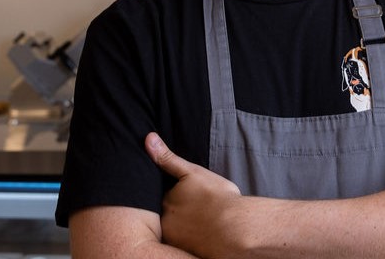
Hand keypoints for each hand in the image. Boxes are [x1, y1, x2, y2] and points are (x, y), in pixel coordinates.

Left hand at [145, 132, 242, 256]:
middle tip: (201, 211)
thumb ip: (168, 158)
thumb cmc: (218, 199)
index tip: (193, 196)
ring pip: (180, 232)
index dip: (179, 196)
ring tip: (207, 223)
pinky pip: (189, 246)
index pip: (167, 199)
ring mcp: (178, 242)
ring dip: (189, 229)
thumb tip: (148, 138)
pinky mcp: (189, 254)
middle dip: (182, 214)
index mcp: (167, 203)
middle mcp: (167, 224)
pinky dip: (197, 241)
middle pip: (171, 217)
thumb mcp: (193, 172)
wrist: (237, 229)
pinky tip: (210, 236)